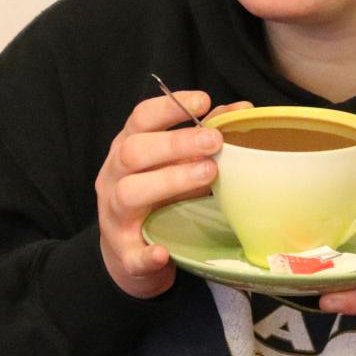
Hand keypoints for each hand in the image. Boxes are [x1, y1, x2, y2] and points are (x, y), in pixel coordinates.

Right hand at [96, 91, 250, 298]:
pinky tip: (164, 253)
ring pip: (129, 193)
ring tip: (209, 175)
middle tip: (214, 142)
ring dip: (168, 181)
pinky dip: (146, 254)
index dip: (169, 107)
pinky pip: (131, 254)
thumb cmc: (157, 198)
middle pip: (134, 152)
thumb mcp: (174, 164)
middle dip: (175, 143)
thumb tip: (241, 110)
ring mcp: (114, 214)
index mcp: (127, 150)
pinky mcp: (122, 252)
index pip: (140, 119)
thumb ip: (202, 138)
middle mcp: (114, 177)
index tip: (202, 101)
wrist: (128, 251)